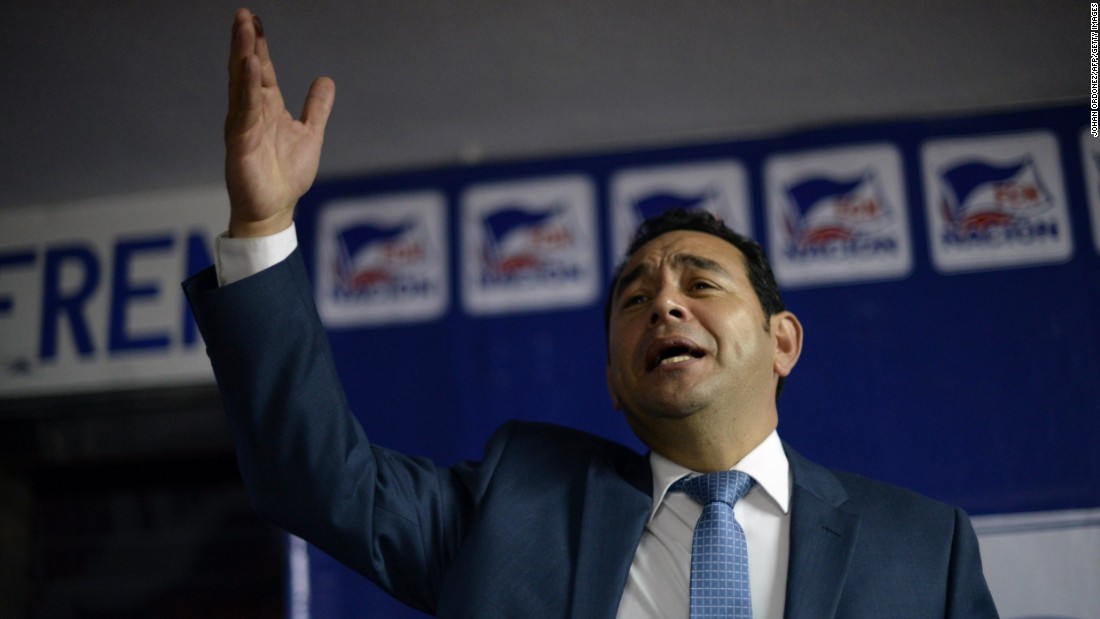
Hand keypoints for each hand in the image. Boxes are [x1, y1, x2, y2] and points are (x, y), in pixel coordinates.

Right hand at [224, 8, 334, 237]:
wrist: (273, 211)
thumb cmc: (285, 176)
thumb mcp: (309, 134)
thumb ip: (316, 108)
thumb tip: (326, 80)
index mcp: (266, 108)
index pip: (261, 70)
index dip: (259, 45)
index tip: (254, 20)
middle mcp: (251, 112)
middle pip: (247, 70)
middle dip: (246, 42)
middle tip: (243, 14)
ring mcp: (244, 125)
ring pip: (242, 84)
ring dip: (243, 55)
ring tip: (244, 29)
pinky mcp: (241, 142)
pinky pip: (244, 110)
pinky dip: (247, 88)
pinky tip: (250, 66)